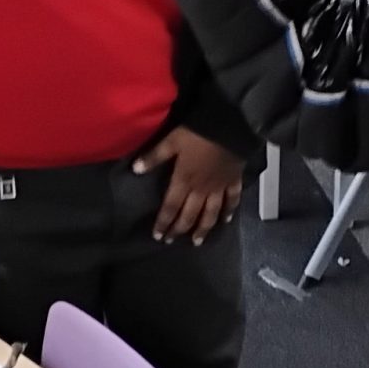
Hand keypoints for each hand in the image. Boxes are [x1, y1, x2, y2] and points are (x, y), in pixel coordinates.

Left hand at [133, 126, 243, 243]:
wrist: (229, 127)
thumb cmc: (198, 133)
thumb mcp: (172, 141)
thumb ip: (154, 156)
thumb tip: (135, 170)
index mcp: (184, 181)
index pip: (171, 207)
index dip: (164, 223)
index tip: (158, 236)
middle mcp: (201, 190)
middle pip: (189, 215)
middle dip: (180, 230)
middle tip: (172, 241)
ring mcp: (219, 188)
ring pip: (211, 214)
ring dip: (203, 229)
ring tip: (197, 241)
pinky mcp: (233, 181)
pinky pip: (232, 200)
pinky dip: (229, 211)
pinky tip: (226, 220)